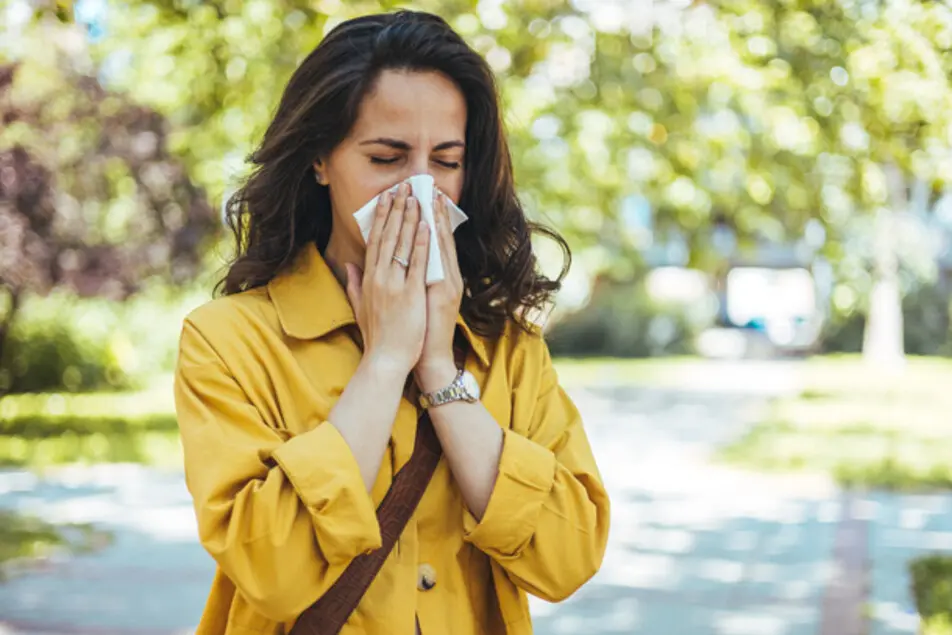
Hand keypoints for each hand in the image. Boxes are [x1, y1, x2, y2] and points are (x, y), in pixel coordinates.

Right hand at [344, 182, 429, 376]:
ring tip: (416, 197)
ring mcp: (395, 285)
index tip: (387, 198)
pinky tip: (427, 225)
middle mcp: (380, 278)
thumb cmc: (377, 337)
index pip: (375, 241)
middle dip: (396, 210)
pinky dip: (421, 243)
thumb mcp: (360, 307)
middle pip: (388, 236)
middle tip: (403, 187)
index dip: (382, 217)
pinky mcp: (410, 294)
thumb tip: (349, 265)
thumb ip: (353, 284)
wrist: (386, 360)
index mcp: (369, 279)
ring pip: (402, 244)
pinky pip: (417, 264)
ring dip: (410, 218)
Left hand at [414, 191, 463, 391]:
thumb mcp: (408, 302)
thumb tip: (374, 265)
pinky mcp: (444, 293)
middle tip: (425, 185)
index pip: (431, 241)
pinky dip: (434, 244)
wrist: (428, 358)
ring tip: (429, 196)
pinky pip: (439, 263)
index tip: (419, 195)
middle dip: (432, 211)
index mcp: (437, 277)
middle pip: (439, 237)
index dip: (426, 218)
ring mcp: (447, 284)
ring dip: (435, 219)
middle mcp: (446, 276)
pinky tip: (428, 226)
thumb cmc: (416, 333)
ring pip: (441, 245)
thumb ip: (397, 281)